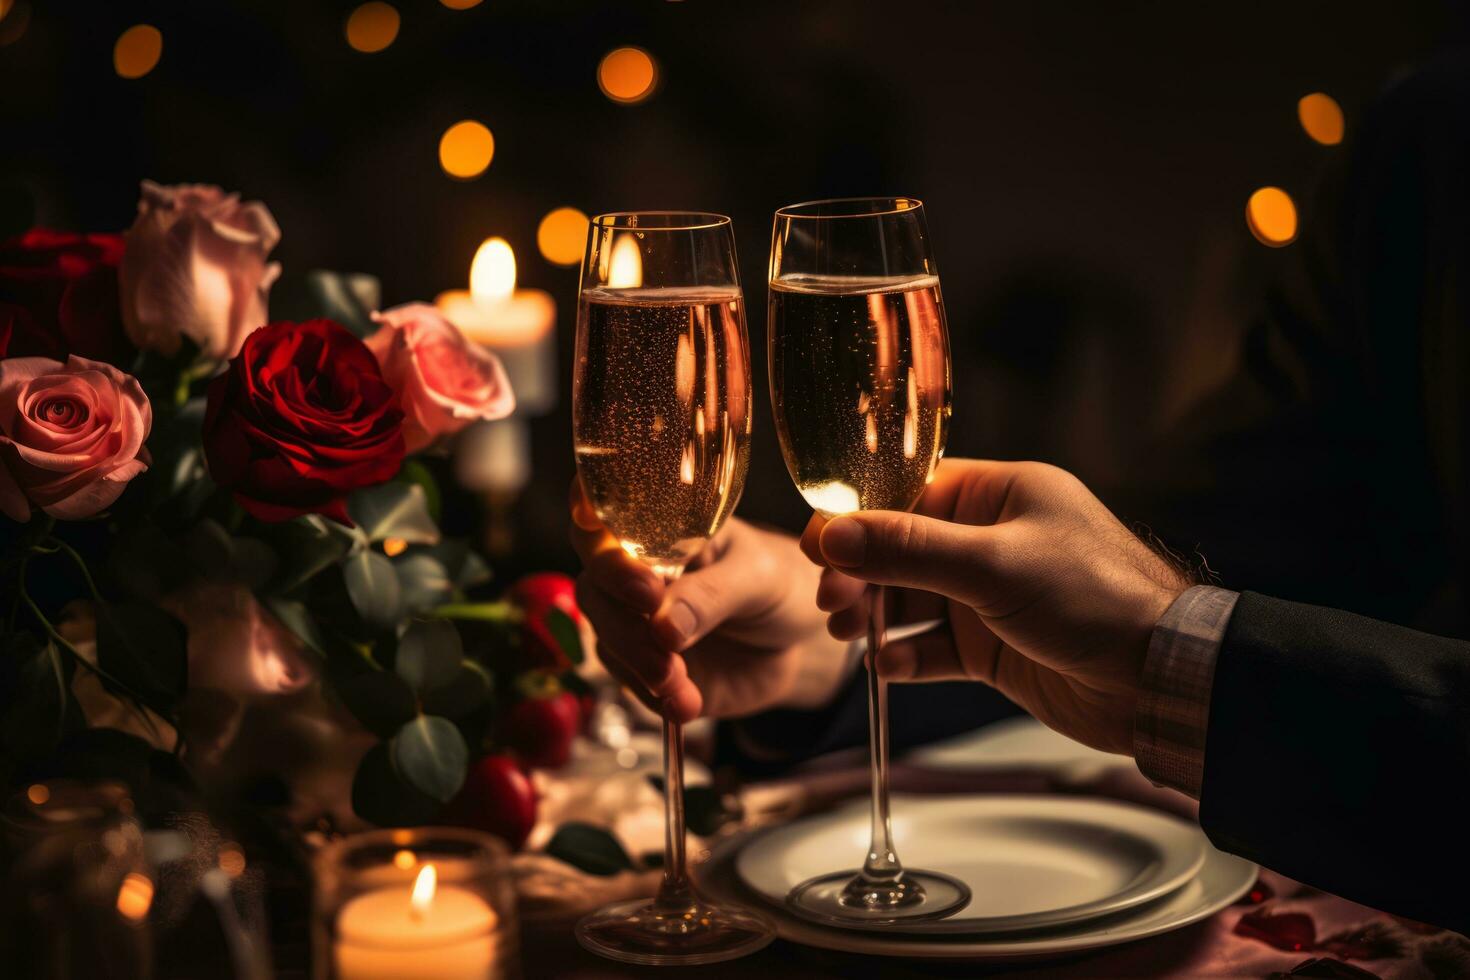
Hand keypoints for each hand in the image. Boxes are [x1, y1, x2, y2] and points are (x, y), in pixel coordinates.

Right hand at [570, 481, 852, 723]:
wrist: (796, 634)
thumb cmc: (776, 580)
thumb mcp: (757, 576)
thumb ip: (712, 594)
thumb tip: (663, 627)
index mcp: (657, 534)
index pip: (602, 528)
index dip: (601, 549)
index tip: (640, 584)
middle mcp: (635, 576)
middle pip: (596, 591)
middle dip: (622, 622)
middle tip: (665, 643)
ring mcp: (639, 625)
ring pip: (607, 642)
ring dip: (639, 666)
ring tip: (679, 682)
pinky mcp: (650, 670)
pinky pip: (634, 686)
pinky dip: (656, 698)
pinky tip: (686, 704)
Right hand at [803, 459, 1190, 753]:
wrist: (1161, 680)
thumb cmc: (1096, 599)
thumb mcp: (993, 565)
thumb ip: (908, 549)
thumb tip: (833, 535)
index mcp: (1001, 496)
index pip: (911, 493)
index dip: (860, 517)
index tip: (818, 542)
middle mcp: (993, 540)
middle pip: (901, 548)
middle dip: (861, 573)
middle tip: (829, 598)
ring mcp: (991, 597)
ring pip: (911, 599)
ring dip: (875, 614)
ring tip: (847, 631)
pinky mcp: (994, 647)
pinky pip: (933, 646)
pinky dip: (906, 655)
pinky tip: (887, 665)